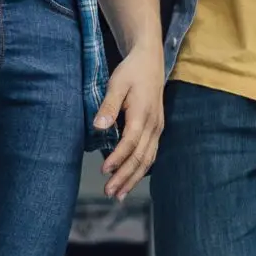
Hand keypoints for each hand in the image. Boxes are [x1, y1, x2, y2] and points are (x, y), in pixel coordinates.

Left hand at [94, 38, 164, 199]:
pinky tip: (131, 179)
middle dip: (125, 177)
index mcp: (142, 114)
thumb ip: (108, 107)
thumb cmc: (131, 71)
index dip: (117, 159)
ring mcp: (157, 128)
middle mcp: (153, 124)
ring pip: (148, 159)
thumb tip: (98, 128)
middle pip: (140, 157)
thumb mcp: (116, 84)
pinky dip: (141, 170)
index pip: (130, 143)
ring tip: (119, 194)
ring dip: (133, 178)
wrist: (150, 61)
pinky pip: (151, 154)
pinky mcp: (157, 129)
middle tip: (110, 192)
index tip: (104, 170)